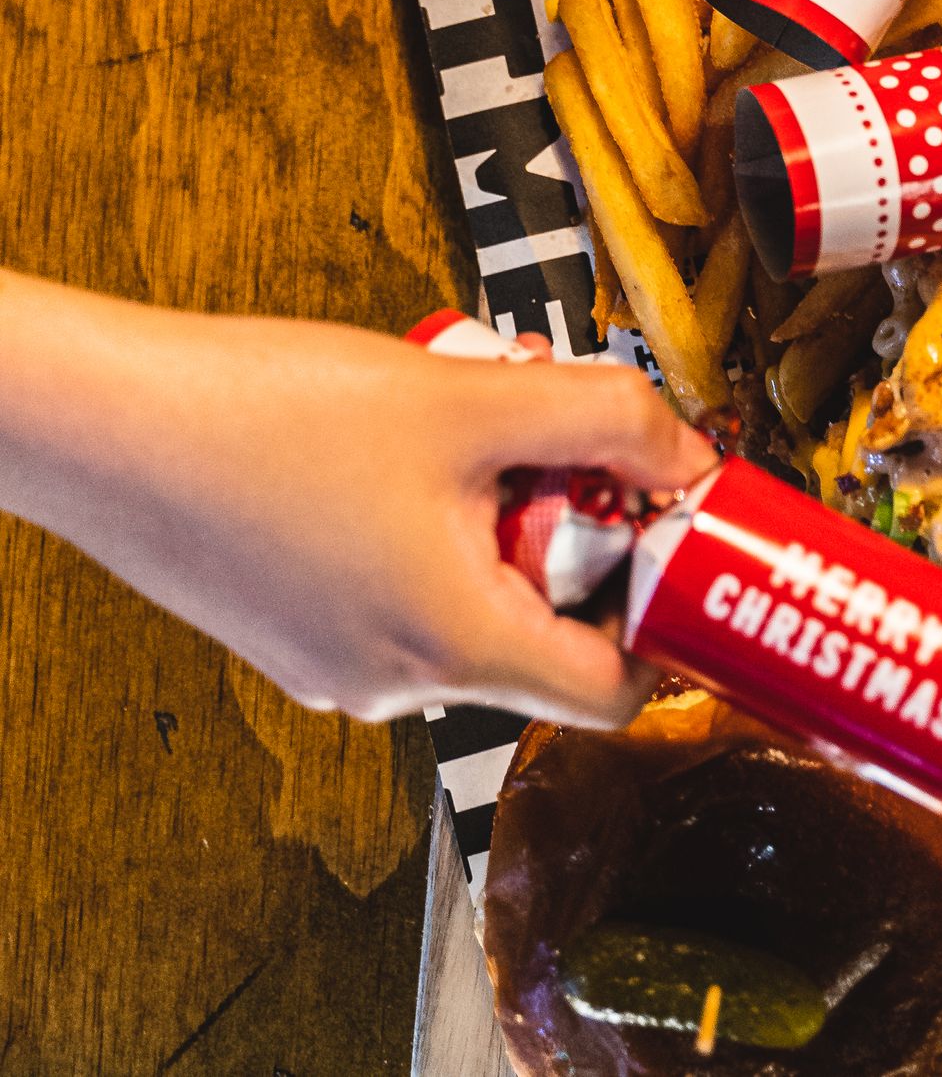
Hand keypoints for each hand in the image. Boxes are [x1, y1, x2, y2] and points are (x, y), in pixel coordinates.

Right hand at [0, 278, 708, 723]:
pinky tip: (411, 423)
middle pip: (548, 621)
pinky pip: (409, 575)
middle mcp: (397, 679)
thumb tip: (691, 457)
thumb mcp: (473, 399)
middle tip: (567, 421)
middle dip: (576, 512)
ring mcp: (340, 658)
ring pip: (476, 584)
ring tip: (482, 396)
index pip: (616, 690)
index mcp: (455, 651)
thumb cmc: (268, 417)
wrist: (106, 423)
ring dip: (505, 493)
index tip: (687, 531)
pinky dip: (437, 506)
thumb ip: (607, 421)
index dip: (672, 614)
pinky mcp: (299, 621)